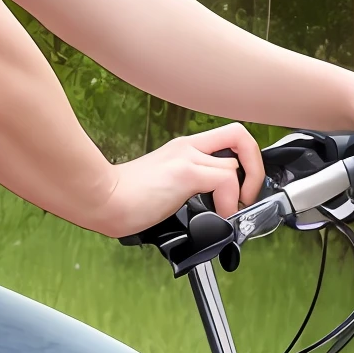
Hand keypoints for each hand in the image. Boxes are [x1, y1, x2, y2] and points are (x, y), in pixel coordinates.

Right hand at [99, 124, 265, 236]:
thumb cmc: (121, 199)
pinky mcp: (185, 173)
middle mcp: (187, 148)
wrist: (99, 200)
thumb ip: (183, 189)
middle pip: (240, 136)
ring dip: (240, 194)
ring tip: (226, 213)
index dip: (244, 160)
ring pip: (236, 164)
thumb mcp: (160, 187)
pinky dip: (229, 202)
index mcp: (181, 150)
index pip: (227, 138)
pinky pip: (226, 181)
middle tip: (244, 197)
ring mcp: (186, 158)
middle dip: (254, 170)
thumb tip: (204, 208)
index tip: (238, 189)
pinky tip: (217, 215)